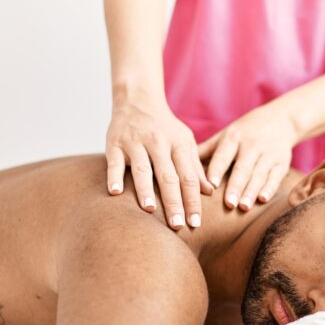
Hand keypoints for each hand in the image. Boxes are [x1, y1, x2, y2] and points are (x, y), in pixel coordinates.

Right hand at [106, 101, 212, 229]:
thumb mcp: (185, 142)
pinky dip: (114, 176)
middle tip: (177, 225)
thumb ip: (195, 167)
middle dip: (173, 202)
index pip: (188, 177)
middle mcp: (158, 143)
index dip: (193, 201)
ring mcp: (135, 142)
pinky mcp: (114, 143)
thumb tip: (210, 191)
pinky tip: (116, 193)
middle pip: (168, 177)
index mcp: (178, 144)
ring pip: (142, 169)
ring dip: (145, 190)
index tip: (196, 223)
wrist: (137, 99)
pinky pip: (114, 162)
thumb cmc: (165, 128)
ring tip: (149, 210)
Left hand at [197, 104, 297, 211]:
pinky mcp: (282, 162)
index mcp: (234, 137)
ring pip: (259, 174)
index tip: (212, 185)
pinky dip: (270, 188)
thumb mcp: (226, 135)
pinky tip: (263, 199)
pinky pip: (276, 176)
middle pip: (242, 168)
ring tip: (243, 207)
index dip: (218, 169)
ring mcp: (268, 153)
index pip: (224, 155)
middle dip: (236, 186)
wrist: (282, 119)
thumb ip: (206, 150)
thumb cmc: (246, 131)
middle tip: (229, 204)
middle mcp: (252, 145)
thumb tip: (180, 164)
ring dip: (251, 191)